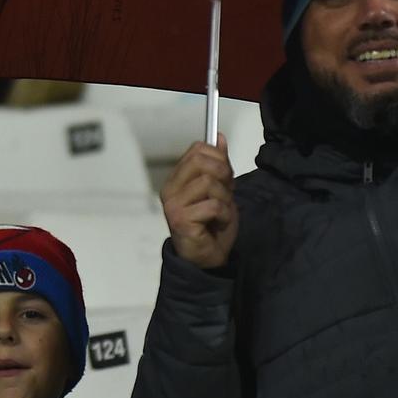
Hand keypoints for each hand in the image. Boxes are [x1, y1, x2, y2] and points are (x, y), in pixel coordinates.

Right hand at [161, 137, 238, 269]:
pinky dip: (224, 215)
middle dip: (223, 173)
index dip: (218, 157)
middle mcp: (170, 189)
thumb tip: (219, 137)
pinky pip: (213, 205)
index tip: (226, 174)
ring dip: (225, 198)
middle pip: (200, 160)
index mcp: (177, 179)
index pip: (196, 150)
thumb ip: (218, 165)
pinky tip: (220, 224)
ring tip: (222, 212)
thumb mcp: (219, 190)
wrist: (207, 260)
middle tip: (227, 190)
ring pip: (209, 182)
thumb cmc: (211, 226)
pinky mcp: (181, 220)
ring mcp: (173, 205)